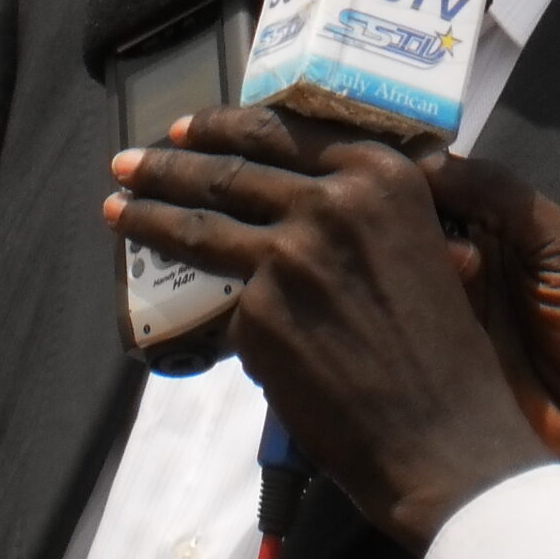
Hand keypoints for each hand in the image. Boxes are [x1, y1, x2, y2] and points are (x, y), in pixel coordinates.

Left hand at [106, 105, 551, 550]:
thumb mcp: (420, 243)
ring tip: (116, 210)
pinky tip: (191, 316)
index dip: (220, 126)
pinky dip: (214, 309)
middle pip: (228, 171)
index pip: (278, 130)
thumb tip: (293, 192)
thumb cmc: (443, 344)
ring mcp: (288, 257)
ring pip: (201, 229)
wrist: (441, 432)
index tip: (182, 127)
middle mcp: (329, 201)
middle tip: (126, 163)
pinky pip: (230, 305)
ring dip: (149, 218)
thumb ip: (362, 209)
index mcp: (378, 172)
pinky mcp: (260, 316)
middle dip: (167, 165)